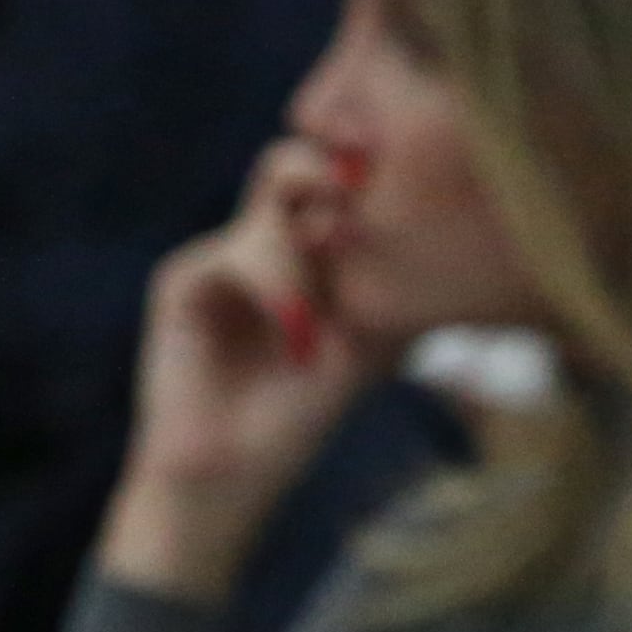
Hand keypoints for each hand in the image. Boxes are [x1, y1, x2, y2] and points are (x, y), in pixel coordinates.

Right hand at [103, 136, 373, 599]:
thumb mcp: (367, 348)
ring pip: (269, 208)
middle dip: (330, 174)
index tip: (401, 197)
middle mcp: (261, 244)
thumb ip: (392, 291)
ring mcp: (219, 256)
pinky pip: (238, 252)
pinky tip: (295, 338)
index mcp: (305, 253)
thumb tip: (448, 243)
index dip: (365, 175)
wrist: (233, 470)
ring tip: (312, 330)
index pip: (333, 181)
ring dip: (306, 259)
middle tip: (357, 207)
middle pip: (291, 161)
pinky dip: (275, 288)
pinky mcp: (182, 279)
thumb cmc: (300, 415)